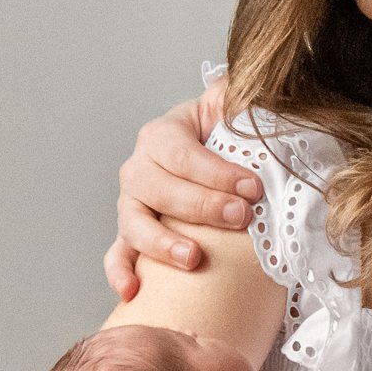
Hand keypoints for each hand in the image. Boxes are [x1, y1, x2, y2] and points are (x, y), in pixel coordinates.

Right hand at [105, 79, 262, 298]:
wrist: (217, 168)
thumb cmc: (228, 141)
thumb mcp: (235, 110)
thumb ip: (241, 95)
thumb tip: (252, 81)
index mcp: (164, 134)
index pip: (182, 153)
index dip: (217, 172)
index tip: (253, 187)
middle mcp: (141, 168)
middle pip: (158, 189)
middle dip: (201, 205)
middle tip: (240, 218)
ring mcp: (132, 205)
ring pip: (134, 223)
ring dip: (162, 243)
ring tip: (193, 258)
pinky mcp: (131, 237)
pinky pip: (118, 255)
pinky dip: (120, 272)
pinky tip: (133, 290)